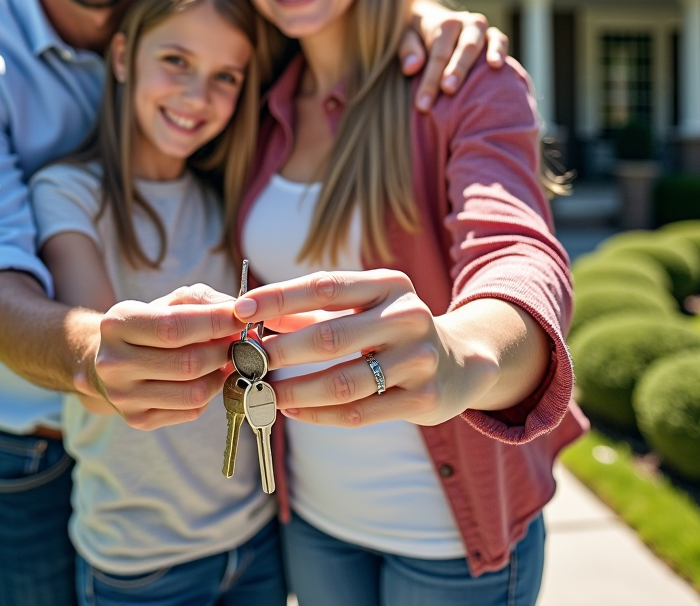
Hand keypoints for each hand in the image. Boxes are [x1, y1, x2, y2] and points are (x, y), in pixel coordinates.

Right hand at [91, 284, 242, 429]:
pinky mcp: (138, 419)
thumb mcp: (169, 302)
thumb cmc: (150, 325)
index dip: (214, 323)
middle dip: (223, 350)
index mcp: (118, 324)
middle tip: (238, 341)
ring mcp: (124, 396)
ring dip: (219, 374)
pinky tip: (206, 377)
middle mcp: (114, 363)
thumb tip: (239, 312)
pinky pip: (191, 410)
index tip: (241, 317)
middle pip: (188, 363)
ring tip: (223, 360)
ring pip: (194, 392)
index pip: (174, 327)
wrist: (113, 360)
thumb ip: (202, 300)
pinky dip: (208, 393)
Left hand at [234, 270, 500, 427]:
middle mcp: (407, 316)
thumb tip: (250, 315)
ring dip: (294, 390)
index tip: (240, 309)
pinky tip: (292, 411)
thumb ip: (311, 311)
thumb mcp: (362, 307)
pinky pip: (359, 413)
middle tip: (244, 361)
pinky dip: (318, 415)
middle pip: (329, 337)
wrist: (459, 363)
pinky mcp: (424, 398)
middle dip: (279, 351)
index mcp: (388, 284)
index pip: (324, 287)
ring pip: (341, 382)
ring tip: (262, 391)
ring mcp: (418, 359)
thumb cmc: (390, 330)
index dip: (279, 298)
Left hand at [398, 0, 508, 112]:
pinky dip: (499, 50)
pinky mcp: (494, 35)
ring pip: (481, 43)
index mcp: (443, 23)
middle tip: (448, 90)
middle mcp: (464, 22)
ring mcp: (481, 29)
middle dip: (456, 70)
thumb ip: (407, 50)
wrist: (436, 21)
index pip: (438, 55)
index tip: (423, 105)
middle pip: (463, 48)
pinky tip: (496, 65)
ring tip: (477, 78)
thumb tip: (411, 67)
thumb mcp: (407, 39)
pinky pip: (500, 40)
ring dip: (479, 61)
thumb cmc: (419, 39)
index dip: (430, 80)